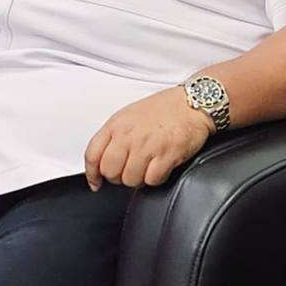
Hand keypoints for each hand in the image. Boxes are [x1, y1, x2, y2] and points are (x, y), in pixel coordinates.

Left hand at [83, 87, 213, 190]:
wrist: (193, 103)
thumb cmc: (164, 109)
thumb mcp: (130, 115)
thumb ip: (115, 136)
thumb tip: (103, 161)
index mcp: (117, 124)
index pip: (92, 154)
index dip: (92, 174)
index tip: (96, 182)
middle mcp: (129, 135)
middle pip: (110, 172)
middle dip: (118, 177)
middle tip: (129, 171)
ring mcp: (147, 145)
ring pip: (130, 180)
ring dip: (138, 179)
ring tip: (147, 167)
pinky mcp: (166, 155)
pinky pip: (152, 180)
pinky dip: (156, 178)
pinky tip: (160, 167)